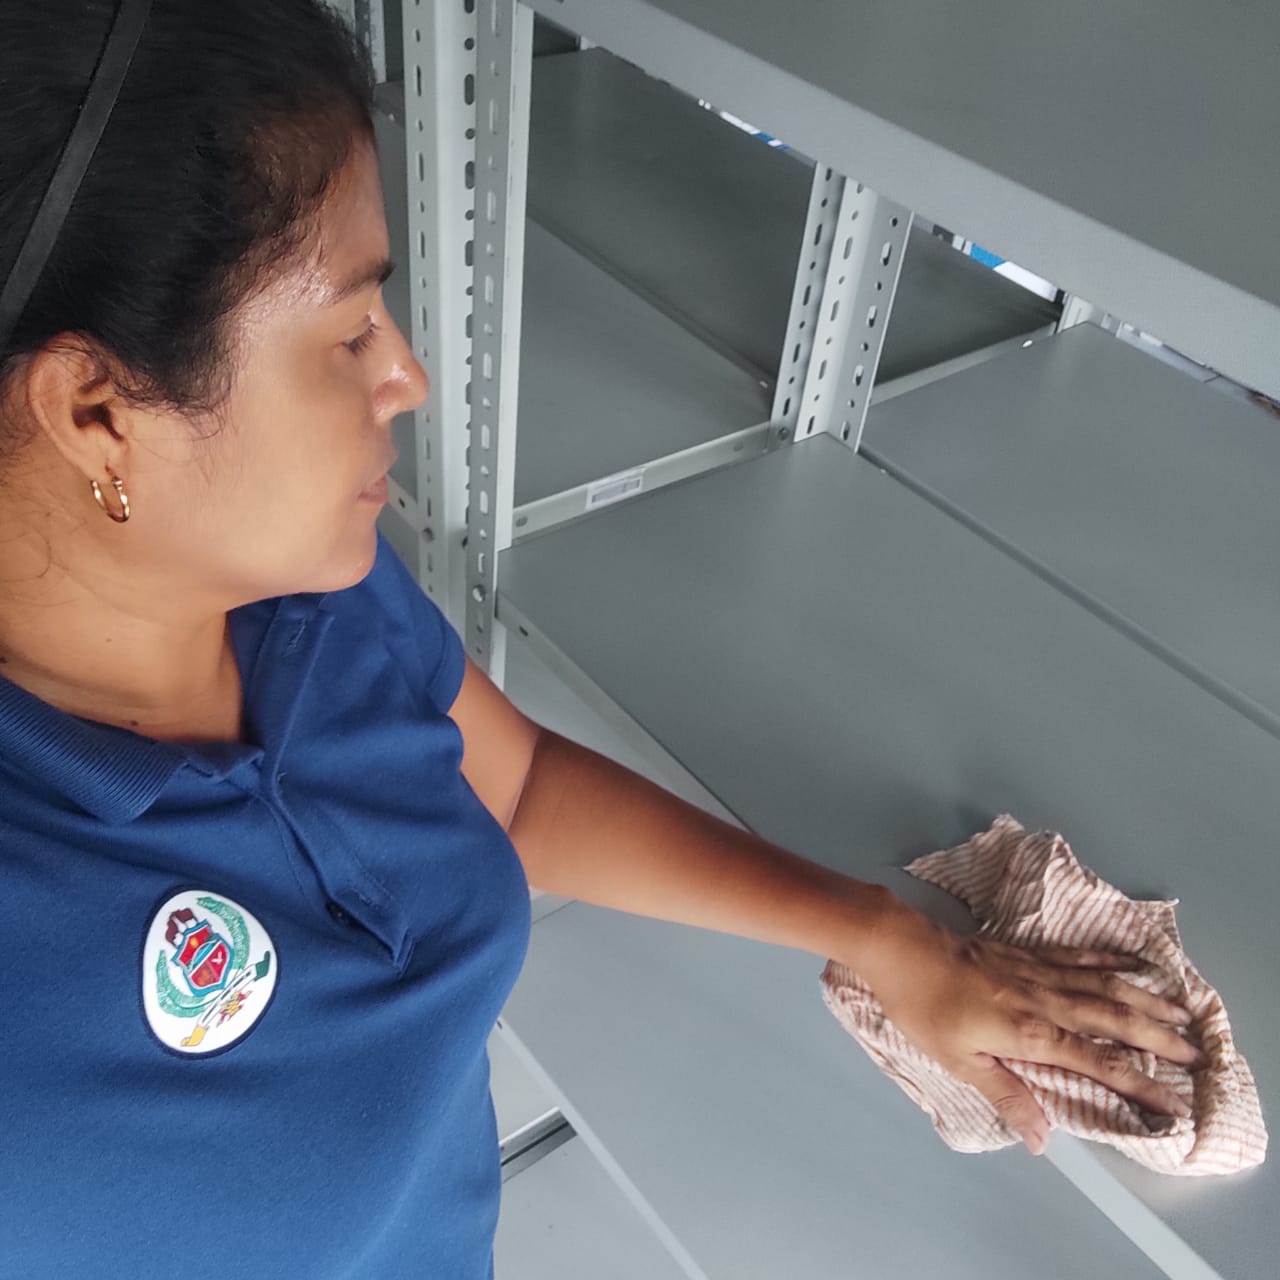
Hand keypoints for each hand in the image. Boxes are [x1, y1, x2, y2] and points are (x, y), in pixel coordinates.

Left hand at [850, 905, 1204, 1154]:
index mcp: (1030, 1032)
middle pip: (1113, 1019)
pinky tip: (1130, 962)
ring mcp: (1036, 970)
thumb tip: (1040, 1138)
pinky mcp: (1023, 952)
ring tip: (1180, 1010)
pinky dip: (1109, 960)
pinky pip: (1077, 956)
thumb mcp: (956, 1060)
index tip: (1173, 1102)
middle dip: (1157, 1038)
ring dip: (1145, 999)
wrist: (900, 946)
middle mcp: (1043, 999)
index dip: (1137, 1085)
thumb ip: (1005, 1094)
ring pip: (1103, 985)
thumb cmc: (922, 1005)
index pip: (1097, 1063)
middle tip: (1196, 1052)